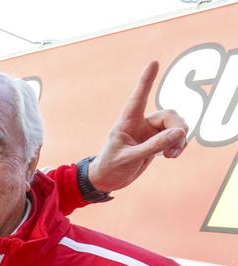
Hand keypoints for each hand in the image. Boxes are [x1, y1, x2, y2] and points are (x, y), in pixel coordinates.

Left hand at [87, 62, 188, 192]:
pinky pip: (177, 136)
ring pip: (177, 126)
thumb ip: (154, 146)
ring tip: (172, 155)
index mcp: (127, 122)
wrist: (107, 180)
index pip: (138, 98)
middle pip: (170, 116)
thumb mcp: (130, 158)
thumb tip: (179, 133)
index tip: (153, 62)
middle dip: (179, 129)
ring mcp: (150, 132)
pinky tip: (172, 155)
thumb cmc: (111, 167)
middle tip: (175, 147)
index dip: (146, 81)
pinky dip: (179, 144)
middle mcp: (141, 123)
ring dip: (180, 139)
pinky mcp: (157, 141)